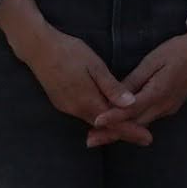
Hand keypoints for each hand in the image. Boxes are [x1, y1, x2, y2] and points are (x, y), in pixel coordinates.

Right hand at [1, 8, 136, 137]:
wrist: (38, 48)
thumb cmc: (69, 52)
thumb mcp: (95, 66)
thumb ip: (112, 87)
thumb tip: (131, 103)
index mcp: (88, 101)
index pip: (115, 122)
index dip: (132, 131)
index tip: (148, 139)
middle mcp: (76, 109)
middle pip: (105, 126)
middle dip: (124, 131)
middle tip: (144, 136)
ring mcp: (67, 107)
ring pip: (94, 121)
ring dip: (111, 126)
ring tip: (129, 128)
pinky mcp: (61, 103)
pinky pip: (84, 115)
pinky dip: (99, 118)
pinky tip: (106, 116)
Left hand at [104, 17, 186, 134]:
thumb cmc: (178, 51)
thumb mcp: (152, 61)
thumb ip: (134, 80)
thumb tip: (115, 94)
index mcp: (158, 92)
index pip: (131, 109)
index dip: (112, 117)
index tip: (95, 123)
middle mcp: (164, 105)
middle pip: (134, 124)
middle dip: (112, 133)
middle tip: (90, 140)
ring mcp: (169, 108)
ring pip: (141, 124)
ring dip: (121, 131)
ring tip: (100, 136)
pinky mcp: (170, 106)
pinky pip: (149, 118)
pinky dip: (133, 123)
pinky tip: (121, 125)